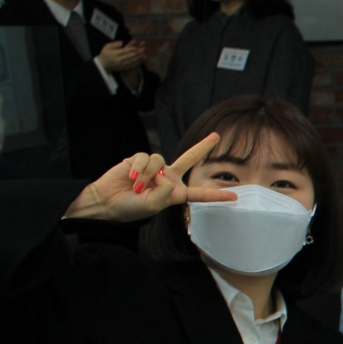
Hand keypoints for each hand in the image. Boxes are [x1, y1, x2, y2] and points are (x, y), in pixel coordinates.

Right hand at [63, 132, 235, 222]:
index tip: (235, 197)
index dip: (216, 196)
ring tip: (136, 187)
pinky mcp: (140, 159)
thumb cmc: (131, 207)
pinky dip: (138, 169)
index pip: (199, 193)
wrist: (107, 201)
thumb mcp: (152, 206)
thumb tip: (167, 175)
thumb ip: (165, 192)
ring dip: (146, 176)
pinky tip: (130, 178)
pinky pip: (145, 158)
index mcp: (175, 193)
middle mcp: (168, 178)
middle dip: (203, 146)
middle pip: (190, 158)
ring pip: (160, 162)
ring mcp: (155, 168)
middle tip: (217, 136)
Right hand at [96, 40, 146, 72]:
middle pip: (129, 56)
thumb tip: (122, 42)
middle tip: (143, 49)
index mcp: (115, 54)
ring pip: (131, 62)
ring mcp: (121, 65)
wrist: (102, 65)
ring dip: (138, 58)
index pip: (124, 51)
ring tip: (144, 55)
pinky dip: (137, 63)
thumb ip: (114, 44)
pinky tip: (141, 61)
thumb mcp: (107, 47)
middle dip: (137, 53)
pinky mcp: (123, 68)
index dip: (131, 49)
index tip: (137, 47)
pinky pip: (131, 66)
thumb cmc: (105, 54)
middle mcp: (119, 60)